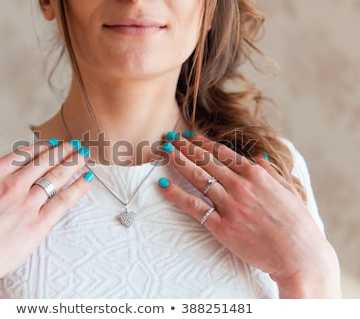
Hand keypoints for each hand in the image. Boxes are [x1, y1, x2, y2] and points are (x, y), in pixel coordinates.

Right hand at [0, 140, 92, 297]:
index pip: (24, 154)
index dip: (43, 147)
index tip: (53, 143)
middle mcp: (13, 184)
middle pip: (45, 161)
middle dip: (63, 150)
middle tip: (75, 145)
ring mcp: (28, 203)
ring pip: (57, 176)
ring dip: (74, 163)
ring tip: (84, 155)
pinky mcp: (39, 222)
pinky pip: (64, 200)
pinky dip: (78, 187)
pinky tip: (88, 178)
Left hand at [160, 133, 340, 297]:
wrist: (300, 256)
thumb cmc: (298, 224)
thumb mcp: (288, 190)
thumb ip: (270, 171)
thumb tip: (258, 156)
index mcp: (256, 175)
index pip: (222, 153)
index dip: (202, 142)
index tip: (189, 135)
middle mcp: (240, 185)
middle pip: (205, 161)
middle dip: (185, 147)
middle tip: (169, 138)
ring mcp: (229, 205)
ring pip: (197, 178)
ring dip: (178, 163)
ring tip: (164, 152)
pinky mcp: (221, 226)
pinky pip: (193, 206)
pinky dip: (176, 195)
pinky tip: (163, 185)